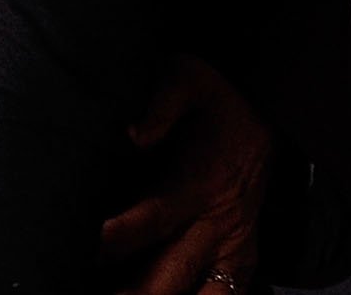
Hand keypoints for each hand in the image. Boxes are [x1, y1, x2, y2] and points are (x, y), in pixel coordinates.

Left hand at [99, 55, 268, 294]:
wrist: (265, 110)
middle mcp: (217, 225)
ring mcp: (233, 249)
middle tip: (86, 292)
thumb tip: (133, 134)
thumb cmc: (214, 96)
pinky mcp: (242, 260)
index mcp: (198, 184)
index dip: (117, 237)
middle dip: (129, 292)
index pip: (152, 219)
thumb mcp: (187, 78)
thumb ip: (161, 103)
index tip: (85, 246)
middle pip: (169, 274)